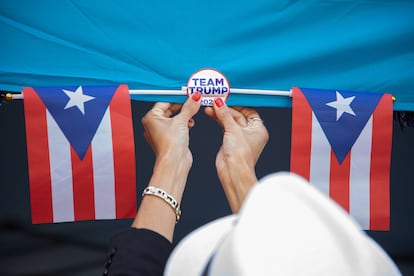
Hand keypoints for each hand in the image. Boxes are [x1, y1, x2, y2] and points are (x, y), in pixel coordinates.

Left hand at [132, 92, 201, 240]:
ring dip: (184, 115)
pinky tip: (190, 123)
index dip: (177, 97)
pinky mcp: (169, 138)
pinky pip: (176, 126)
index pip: (164, 101)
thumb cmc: (170, 145)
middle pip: (169, 109)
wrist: (174, 162)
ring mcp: (161, 132)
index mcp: (151, 117)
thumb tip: (195, 98)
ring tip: (193, 112)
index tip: (187, 93)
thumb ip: (189, 107)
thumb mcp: (182, 121)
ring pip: (174, 117)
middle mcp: (153, 124)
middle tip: (193, 100)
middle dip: (182, 105)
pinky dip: (184, 123)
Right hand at [205, 98, 268, 212]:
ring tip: (210, 107)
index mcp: (258, 129)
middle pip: (237, 115)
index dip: (237, 104)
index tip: (227, 98)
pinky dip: (218, 120)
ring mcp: (240, 137)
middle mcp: (250, 133)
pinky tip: (211, 114)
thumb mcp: (233, 129)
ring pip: (229, 120)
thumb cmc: (241, 156)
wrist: (233, 171)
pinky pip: (224, 126)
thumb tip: (219, 103)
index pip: (248, 111)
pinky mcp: (230, 141)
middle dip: (226, 108)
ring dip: (220, 113)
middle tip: (216, 101)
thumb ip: (225, 114)